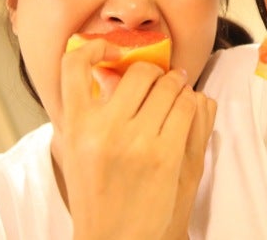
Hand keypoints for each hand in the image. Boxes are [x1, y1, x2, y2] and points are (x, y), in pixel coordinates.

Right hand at [54, 39, 212, 239]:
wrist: (116, 239)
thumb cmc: (99, 193)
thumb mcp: (78, 150)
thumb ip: (88, 112)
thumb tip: (108, 71)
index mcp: (76, 126)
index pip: (74, 64)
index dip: (95, 47)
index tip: (114, 51)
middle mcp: (104, 129)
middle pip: (140, 71)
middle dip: (155, 73)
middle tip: (161, 81)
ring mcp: (138, 141)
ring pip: (171, 86)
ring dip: (179, 86)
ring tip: (177, 95)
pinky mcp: (167, 154)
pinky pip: (189, 106)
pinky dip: (193, 103)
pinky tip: (188, 111)